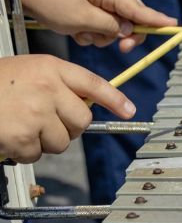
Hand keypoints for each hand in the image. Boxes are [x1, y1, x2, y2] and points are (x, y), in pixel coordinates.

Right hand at [0, 55, 135, 162]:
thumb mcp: (30, 70)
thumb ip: (58, 83)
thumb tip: (84, 105)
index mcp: (52, 68)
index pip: (93, 84)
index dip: (115, 99)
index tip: (130, 110)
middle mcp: (49, 88)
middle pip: (82, 121)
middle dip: (68, 128)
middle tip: (47, 123)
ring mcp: (36, 113)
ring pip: (62, 141)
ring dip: (45, 141)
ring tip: (23, 126)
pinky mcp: (22, 136)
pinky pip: (37, 154)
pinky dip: (24, 152)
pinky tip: (10, 136)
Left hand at [21, 0, 176, 52]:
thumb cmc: (53, 1)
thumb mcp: (82, 18)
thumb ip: (109, 25)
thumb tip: (127, 30)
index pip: (139, 8)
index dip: (157, 19)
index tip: (174, 25)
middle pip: (132, 17)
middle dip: (124, 35)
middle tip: (121, 49)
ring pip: (117, 24)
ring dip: (103, 35)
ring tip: (84, 33)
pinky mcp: (94, 4)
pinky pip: (104, 22)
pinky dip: (94, 31)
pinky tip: (79, 30)